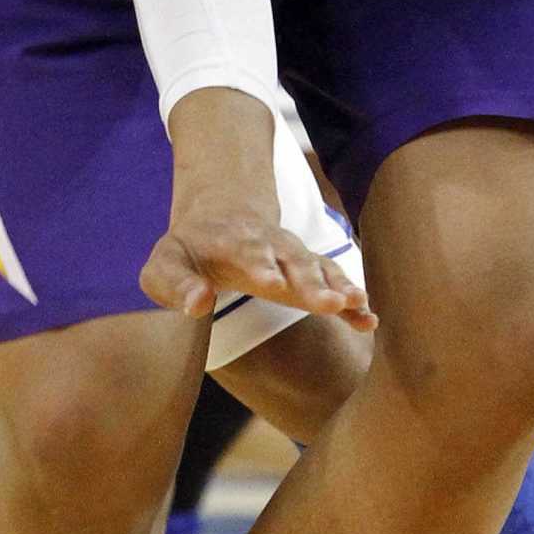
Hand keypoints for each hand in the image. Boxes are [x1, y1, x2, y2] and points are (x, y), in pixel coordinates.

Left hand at [142, 87, 374, 329]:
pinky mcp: (306, 270)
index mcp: (231, 242)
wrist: (221, 214)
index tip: (273, 284)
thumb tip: (197, 305)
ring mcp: (291, 255)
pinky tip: (369, 319)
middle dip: (311, 282)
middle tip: (329, 304)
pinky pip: (333, 282)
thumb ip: (175, 285)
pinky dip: (351, 300)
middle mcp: (268, 245)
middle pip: (292, 261)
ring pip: (318, 269)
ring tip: (358, 306)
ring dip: (339, 288)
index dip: (261, 267)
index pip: (247, 253)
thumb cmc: (188, 249)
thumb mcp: (164, 264)